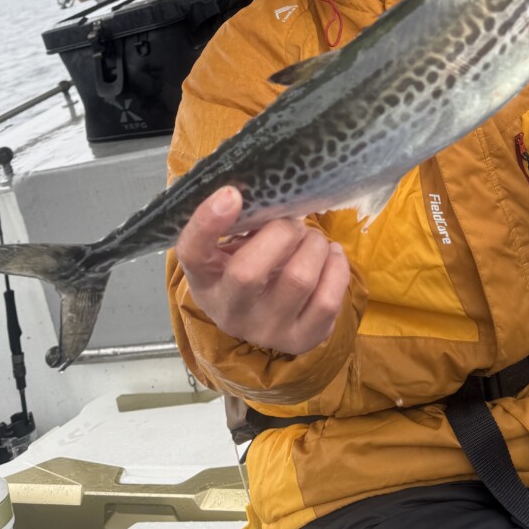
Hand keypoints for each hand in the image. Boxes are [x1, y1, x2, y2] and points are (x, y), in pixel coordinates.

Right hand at [174, 186, 349, 354]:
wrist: (263, 317)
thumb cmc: (245, 267)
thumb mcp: (229, 247)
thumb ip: (241, 221)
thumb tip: (272, 189)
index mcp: (204, 280)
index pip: (193, 254)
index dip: (207, 223)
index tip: (232, 193)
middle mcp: (230, 312)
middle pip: (248, 272)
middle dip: (282, 232)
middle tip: (292, 223)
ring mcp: (267, 331)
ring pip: (298, 279)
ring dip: (313, 245)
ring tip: (311, 239)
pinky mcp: (302, 340)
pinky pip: (328, 299)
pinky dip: (336, 267)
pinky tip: (329, 256)